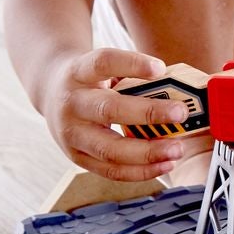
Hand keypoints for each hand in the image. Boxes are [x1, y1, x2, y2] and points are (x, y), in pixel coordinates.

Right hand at [39, 47, 194, 181]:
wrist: (51, 93)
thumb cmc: (90, 80)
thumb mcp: (102, 69)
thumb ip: (132, 77)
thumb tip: (180, 91)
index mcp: (79, 72)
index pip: (103, 62)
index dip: (132, 64)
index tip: (160, 68)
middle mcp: (71, 103)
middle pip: (109, 110)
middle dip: (149, 114)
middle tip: (181, 113)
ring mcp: (71, 134)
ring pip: (110, 149)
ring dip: (149, 153)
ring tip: (177, 149)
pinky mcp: (77, 157)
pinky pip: (111, 171)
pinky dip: (141, 172)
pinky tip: (164, 165)